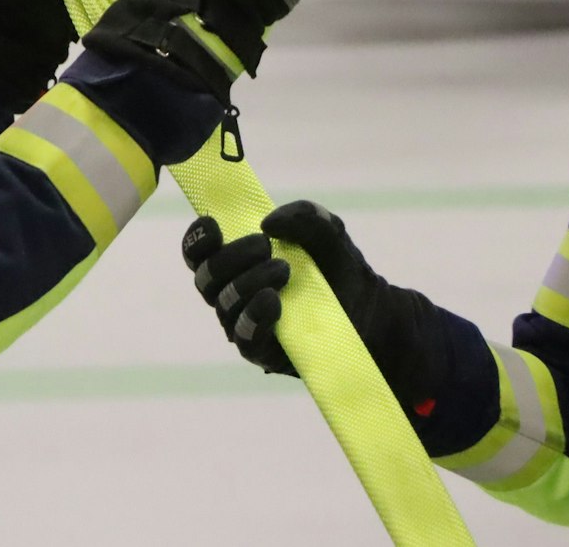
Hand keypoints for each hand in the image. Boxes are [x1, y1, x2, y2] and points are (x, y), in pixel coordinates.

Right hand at [182, 201, 445, 412]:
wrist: (370, 310)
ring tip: (284, 270)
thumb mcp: (327, 231)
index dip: (197, 239)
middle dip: (230, 257)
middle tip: (263, 246)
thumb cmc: (339, 268)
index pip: (199, 253)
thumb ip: (303, 215)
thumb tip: (268, 223)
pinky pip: (244, 337)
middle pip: (206, 278)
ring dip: (249, 282)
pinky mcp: (262, 352)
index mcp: (238, 262)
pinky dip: (254, 315)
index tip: (216, 226)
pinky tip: (274, 301)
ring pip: (224, 305)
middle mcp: (233, 294)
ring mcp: (245, 324)